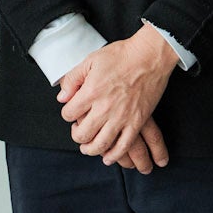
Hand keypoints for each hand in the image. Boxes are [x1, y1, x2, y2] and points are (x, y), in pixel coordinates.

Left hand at [57, 25, 178, 165]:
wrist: (150, 56)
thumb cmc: (121, 55)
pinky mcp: (137, 122)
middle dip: (76, 135)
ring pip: (100, 145)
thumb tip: (62, 97)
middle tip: (78, 130)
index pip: (69, 114)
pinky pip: (123, 146)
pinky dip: (113, 155)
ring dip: (90, 149)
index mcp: (91, 92)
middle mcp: (104, 108)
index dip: (67, 113)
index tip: (72, 111)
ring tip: (88, 146)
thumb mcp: (91, 60)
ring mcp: (122, 117)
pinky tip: (108, 157)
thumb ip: (73, 79)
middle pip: (82, 134)